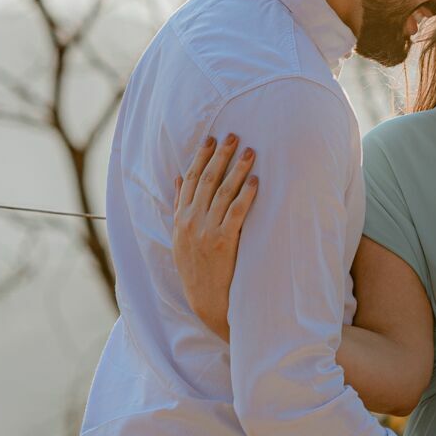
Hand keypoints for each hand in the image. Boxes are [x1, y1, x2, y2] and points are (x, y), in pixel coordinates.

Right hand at [172, 132, 259, 339]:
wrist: (205, 299)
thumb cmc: (196, 267)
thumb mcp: (180, 237)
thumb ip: (179, 205)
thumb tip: (178, 177)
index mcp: (180, 218)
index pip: (190, 180)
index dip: (200, 157)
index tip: (211, 139)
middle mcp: (191, 221)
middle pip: (207, 180)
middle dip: (221, 155)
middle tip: (234, 135)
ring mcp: (206, 231)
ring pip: (223, 192)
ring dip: (238, 169)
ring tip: (250, 152)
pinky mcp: (224, 242)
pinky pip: (236, 212)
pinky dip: (246, 194)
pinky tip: (256, 181)